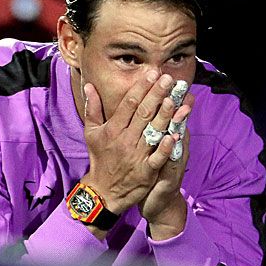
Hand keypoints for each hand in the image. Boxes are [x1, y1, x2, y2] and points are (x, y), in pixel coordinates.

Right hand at [80, 70, 180, 215]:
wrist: (103, 191)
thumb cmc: (100, 159)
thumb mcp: (91, 133)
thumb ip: (93, 108)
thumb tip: (89, 86)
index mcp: (113, 129)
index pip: (129, 104)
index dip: (141, 88)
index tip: (152, 74)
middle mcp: (125, 139)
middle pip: (143, 113)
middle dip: (156, 95)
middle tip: (168, 79)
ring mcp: (136, 155)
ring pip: (152, 132)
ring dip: (164, 115)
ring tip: (174, 98)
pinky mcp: (146, 171)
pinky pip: (157, 157)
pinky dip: (165, 146)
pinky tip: (175, 134)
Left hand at [140, 92, 195, 239]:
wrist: (158, 202)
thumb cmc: (153, 172)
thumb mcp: (154, 149)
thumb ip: (151, 128)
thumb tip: (149, 108)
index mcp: (166, 137)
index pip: (167, 112)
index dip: (166, 95)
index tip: (165, 76)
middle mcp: (174, 145)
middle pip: (175, 120)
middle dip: (174, 101)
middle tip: (175, 82)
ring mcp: (174, 160)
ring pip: (177, 137)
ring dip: (178, 121)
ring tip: (178, 104)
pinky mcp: (171, 175)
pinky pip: (172, 160)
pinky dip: (173, 148)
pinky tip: (173, 137)